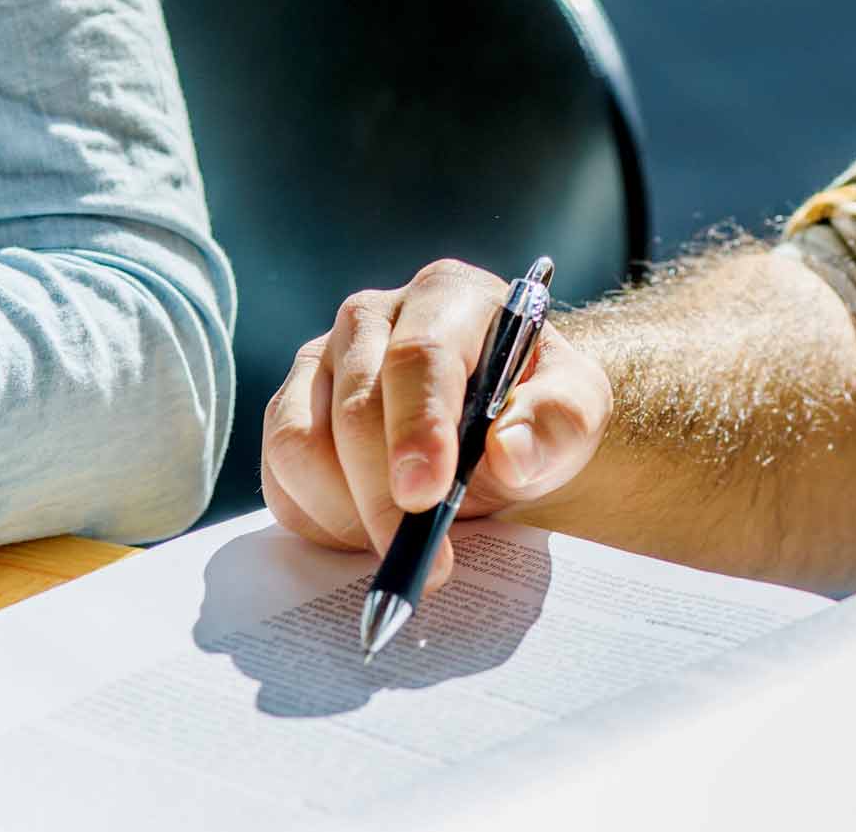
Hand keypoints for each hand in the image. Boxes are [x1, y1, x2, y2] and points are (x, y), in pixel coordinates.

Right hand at [261, 260, 612, 591]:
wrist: (502, 429)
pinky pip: (280, 475)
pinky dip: (319, 519)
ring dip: (346, 512)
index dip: (418, 428)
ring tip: (401, 547)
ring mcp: (320, 362)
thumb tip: (509, 453)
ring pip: (299, 442)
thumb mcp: (575, 412)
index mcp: (446, 297)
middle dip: (382, 494)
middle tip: (421, 559)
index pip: (420, 354)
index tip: (426, 496)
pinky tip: (367, 534)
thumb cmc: (535, 411)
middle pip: (355, 405)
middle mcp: (370, 318)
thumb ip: (557, 426)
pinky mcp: (290, 412)